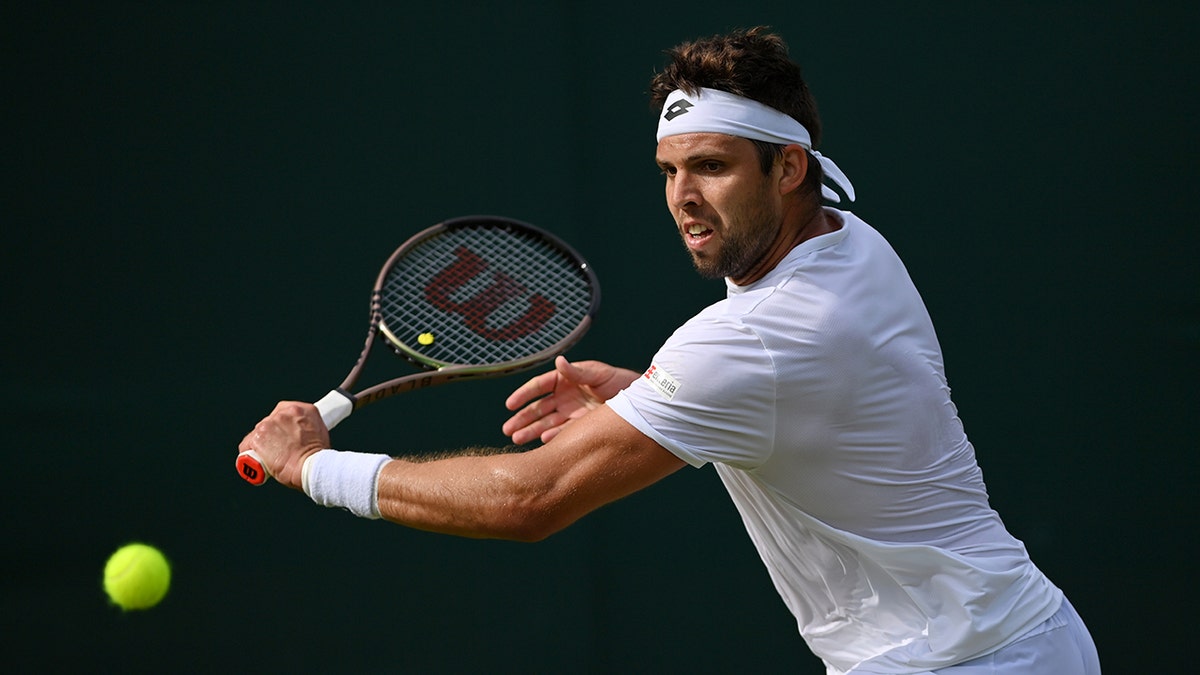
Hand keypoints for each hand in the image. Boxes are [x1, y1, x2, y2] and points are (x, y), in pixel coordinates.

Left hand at [238, 401, 329, 489]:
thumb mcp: (320, 434)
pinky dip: (249, 454)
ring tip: (271, 458)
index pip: (284, 412)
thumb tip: (301, 434)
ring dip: (262, 444)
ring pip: (258, 433)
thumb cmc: (318, 457)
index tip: (283, 435)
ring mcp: (269, 424)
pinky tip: (258, 461)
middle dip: (272, 435)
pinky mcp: (258, 437)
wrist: (311, 467)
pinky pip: (246, 445)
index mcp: (303, 410)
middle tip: (279, 449)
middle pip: (270, 421)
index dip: (282, 426)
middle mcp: (284, 413)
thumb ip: (308, 428)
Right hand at [502, 356, 640, 443]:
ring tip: (516, 440)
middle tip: (507, 430)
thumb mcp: (598, 374)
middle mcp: (564, 396)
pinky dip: (551, 438)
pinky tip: (542, 442)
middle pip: (538, 408)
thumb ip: (577, 372)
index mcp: (564, 379)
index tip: (510, 404)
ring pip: (545, 423)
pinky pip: (561, 433)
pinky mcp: (579, 426)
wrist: (638, 402)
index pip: (538, 387)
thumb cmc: (618, 380)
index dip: (523, 395)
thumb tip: (558, 361)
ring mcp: (570, 412)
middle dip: (522, 419)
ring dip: (531, 431)